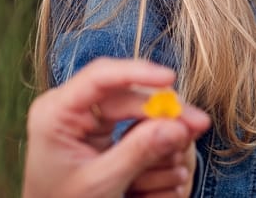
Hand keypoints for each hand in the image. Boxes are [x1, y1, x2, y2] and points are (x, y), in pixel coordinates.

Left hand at [23, 58, 210, 197]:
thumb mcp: (100, 184)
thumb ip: (137, 153)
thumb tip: (177, 126)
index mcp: (56, 112)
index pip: (101, 76)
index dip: (138, 72)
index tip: (170, 78)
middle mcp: (72, 107)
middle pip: (128, 94)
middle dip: (165, 111)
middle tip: (199, 125)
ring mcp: (88, 118)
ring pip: (138, 110)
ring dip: (162, 132)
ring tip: (179, 159)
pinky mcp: (102, 131)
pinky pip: (136, 128)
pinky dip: (155, 144)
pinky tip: (170, 166)